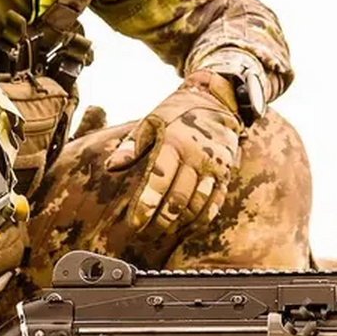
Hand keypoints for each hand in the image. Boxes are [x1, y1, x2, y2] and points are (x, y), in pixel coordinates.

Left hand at [104, 74, 241, 237]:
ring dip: (179, 224)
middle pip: (178, 199)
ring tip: (163, 232)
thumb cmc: (178, 111)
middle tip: (146, 233)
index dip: (147, 204)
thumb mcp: (152, 120)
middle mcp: (196, 157)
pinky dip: (200, 220)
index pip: (159, 180)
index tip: (135, 223)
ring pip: (197, 205)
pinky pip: (214, 204)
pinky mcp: (225, 175)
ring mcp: (214, 168)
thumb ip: (131, 145)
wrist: (219, 102)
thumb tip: (111, 166)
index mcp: (174, 143)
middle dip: (161, 221)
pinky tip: (186, 229)